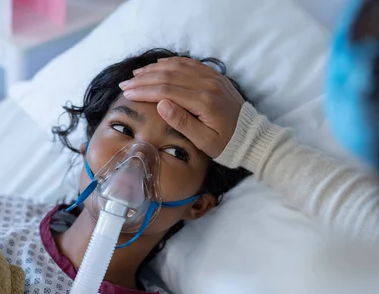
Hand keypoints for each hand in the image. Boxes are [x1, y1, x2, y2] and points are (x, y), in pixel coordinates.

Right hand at [120, 57, 243, 157]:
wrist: (253, 137)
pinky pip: (190, 63)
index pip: (167, 90)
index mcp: (204, 101)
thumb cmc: (228, 144)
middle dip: (144, 79)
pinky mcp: (215, 77)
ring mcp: (212, 78)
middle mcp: (208, 84)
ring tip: (136, 75)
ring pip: (178, 66)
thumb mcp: (204, 141)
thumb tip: (161, 104)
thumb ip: (183, 122)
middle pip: (169, 75)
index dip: (144, 91)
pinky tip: (158, 65)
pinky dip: (171, 63)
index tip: (127, 93)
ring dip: (154, 69)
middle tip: (125, 84)